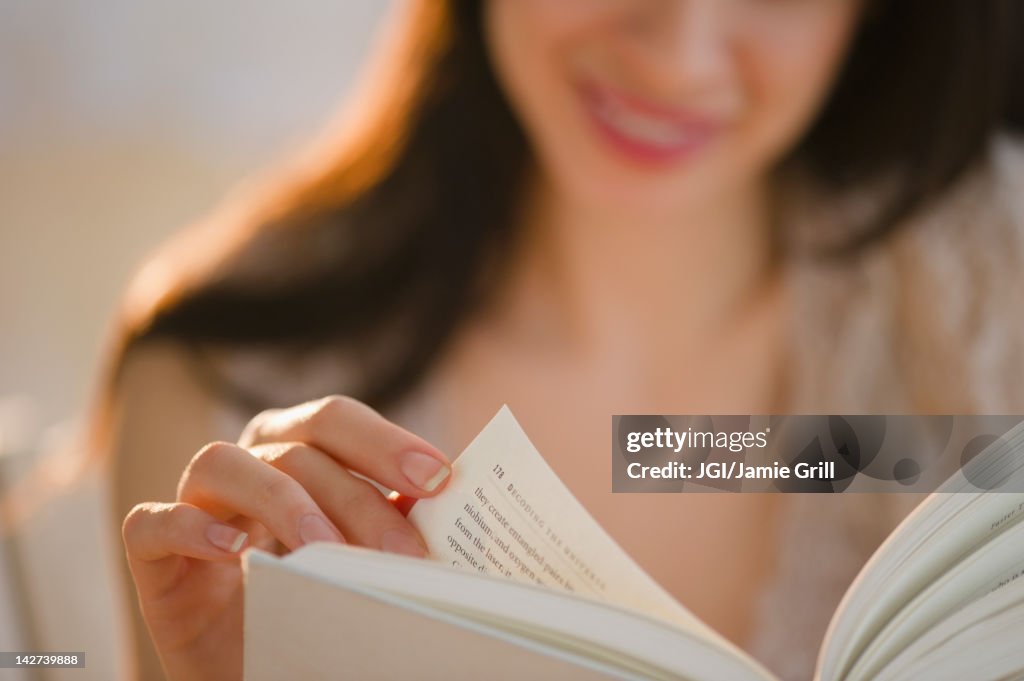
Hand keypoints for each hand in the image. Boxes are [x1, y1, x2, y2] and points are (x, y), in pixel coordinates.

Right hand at [121, 395, 450, 680]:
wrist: (253, 662)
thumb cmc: (311, 600)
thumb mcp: (356, 559)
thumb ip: (387, 526)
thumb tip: (444, 509)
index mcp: (297, 450)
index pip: (338, 421)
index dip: (387, 441)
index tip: (440, 478)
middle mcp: (247, 462)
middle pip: (297, 446)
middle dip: (357, 494)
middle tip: (403, 550)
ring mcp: (194, 501)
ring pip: (223, 463)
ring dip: (282, 503)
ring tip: (325, 552)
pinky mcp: (151, 553)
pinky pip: (153, 522)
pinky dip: (190, 528)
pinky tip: (235, 555)